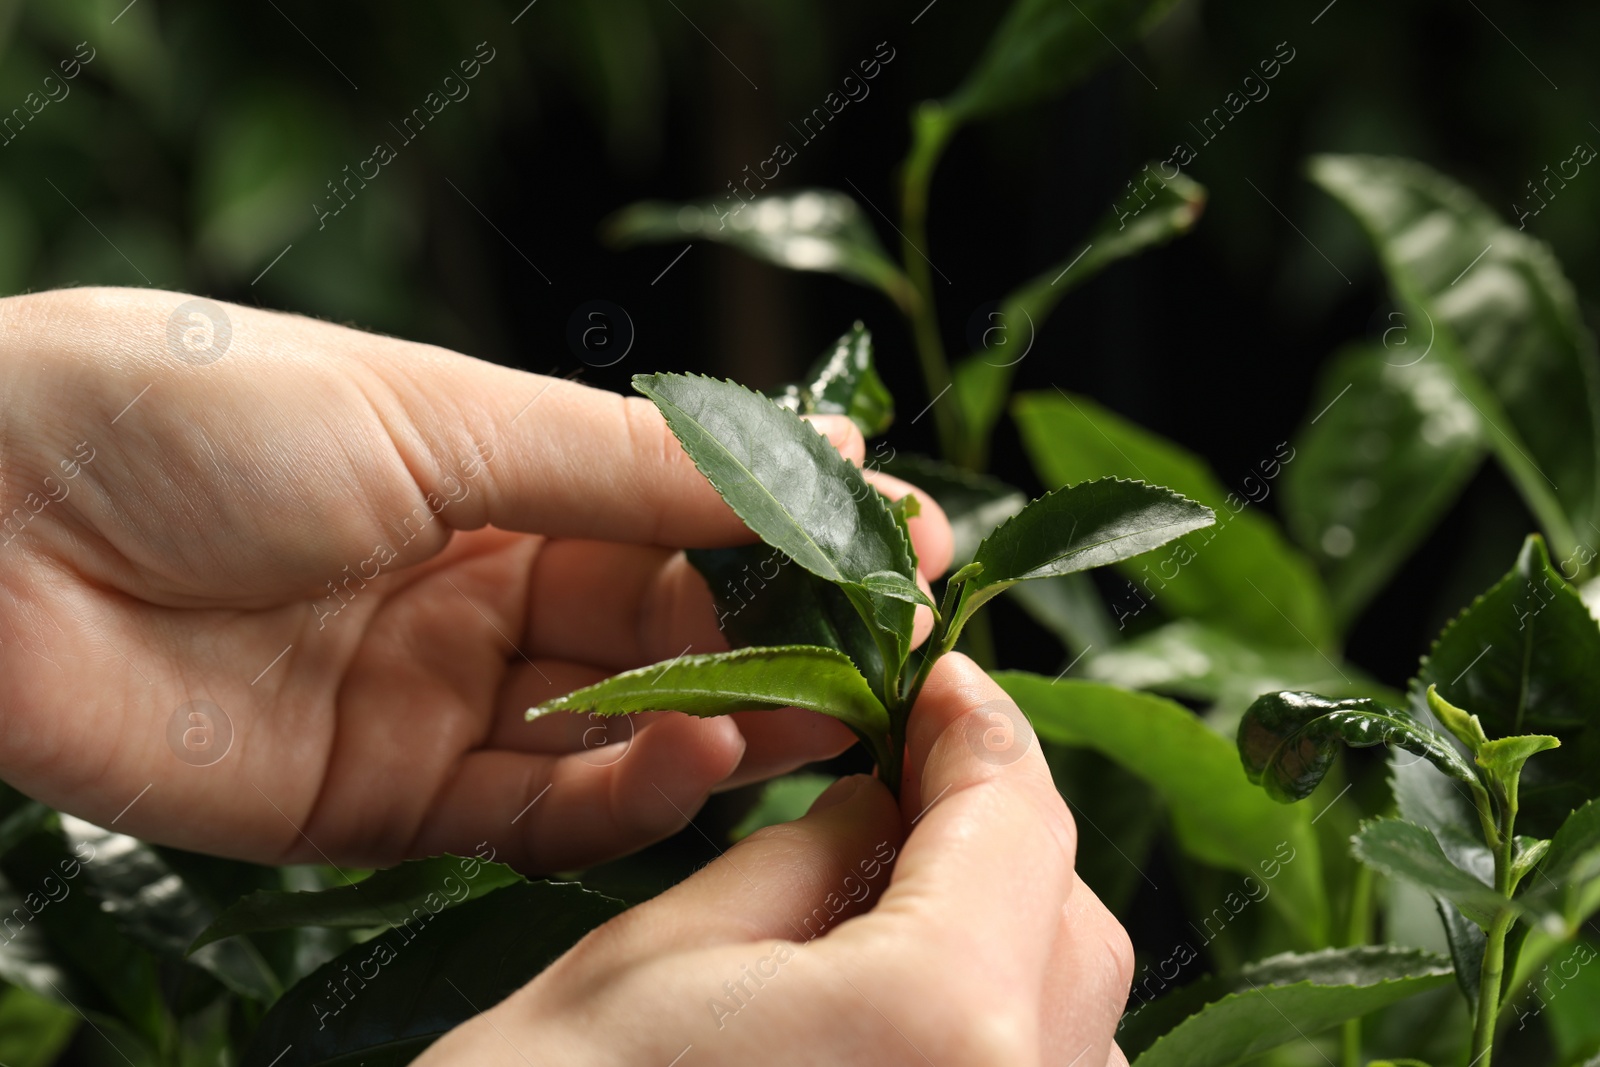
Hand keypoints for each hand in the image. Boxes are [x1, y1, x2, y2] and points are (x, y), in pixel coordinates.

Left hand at [0, 287, 951, 869]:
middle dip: (773, 648)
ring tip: (794, 728)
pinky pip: (537, 809)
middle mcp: (484, 582)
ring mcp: (442, 696)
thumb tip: (830, 449)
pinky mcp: (388, 801)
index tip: (911, 549)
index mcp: (499, 465)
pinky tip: (679, 761)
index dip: (795, 531)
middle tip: (876, 670)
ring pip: (619, 729)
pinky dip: (618, 797)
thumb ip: (635, 464)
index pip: (685, 509)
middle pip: (670, 625)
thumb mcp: (445, 417)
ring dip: (713, 729)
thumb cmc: (199, 413)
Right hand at [419, 654, 1133, 1066]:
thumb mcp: (659, 959)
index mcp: (939, 1021)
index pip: (1017, 818)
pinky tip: (886, 1019)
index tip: (938, 683)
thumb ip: (806, 860)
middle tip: (902, 778)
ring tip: (883, 908)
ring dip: (1003, 940)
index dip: (979, 730)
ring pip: (1071, 1023)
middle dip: (997, 833)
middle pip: (1072, 922)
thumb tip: (886, 801)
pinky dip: (987, 1034)